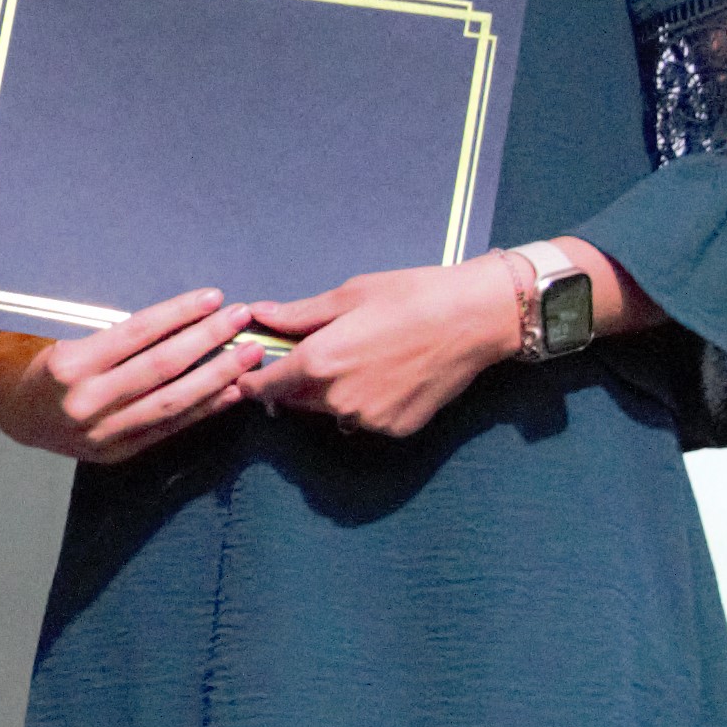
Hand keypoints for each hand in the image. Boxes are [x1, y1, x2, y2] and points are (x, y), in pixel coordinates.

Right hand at [0, 288, 260, 465]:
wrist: (16, 415)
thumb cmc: (44, 363)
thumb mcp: (63, 335)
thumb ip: (112, 331)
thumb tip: (176, 314)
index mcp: (69, 364)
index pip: (135, 333)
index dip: (178, 314)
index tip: (212, 297)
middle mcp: (86, 401)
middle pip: (160, 367)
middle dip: (207, 340)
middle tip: (241, 319)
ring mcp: (103, 432)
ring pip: (172, 401)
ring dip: (217, 377)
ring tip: (248, 355)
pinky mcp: (118, 452)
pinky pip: (169, 428)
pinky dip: (205, 409)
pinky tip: (232, 391)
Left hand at [234, 258, 517, 440]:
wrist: (474, 319)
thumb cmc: (410, 297)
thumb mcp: (347, 296)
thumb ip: (297, 315)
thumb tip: (259, 315)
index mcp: (318, 364)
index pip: (263, 389)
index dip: (251, 381)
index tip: (251, 372)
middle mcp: (338, 401)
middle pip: (294, 402)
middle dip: (292, 384)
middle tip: (312, 355)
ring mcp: (368, 420)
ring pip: (330, 413)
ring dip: (330, 395)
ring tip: (358, 360)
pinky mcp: (396, 430)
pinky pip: (365, 421)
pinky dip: (365, 405)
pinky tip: (387, 376)